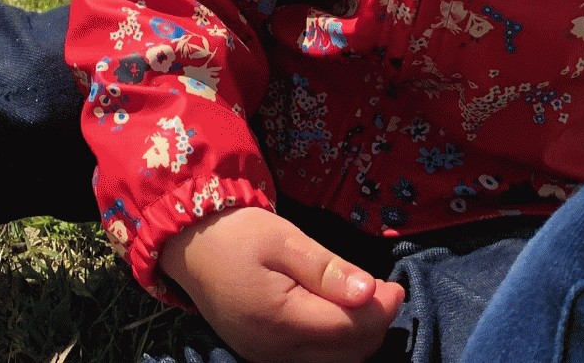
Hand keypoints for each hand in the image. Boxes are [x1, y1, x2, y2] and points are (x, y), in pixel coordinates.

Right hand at [160, 206, 405, 362]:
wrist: (188, 244)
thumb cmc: (235, 233)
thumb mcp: (283, 239)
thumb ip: (326, 269)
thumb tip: (370, 293)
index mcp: (278, 320)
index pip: (348, 328)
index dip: (381, 310)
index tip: (396, 285)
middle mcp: (274, 351)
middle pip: (346, 353)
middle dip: (375, 324)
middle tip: (386, 290)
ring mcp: (267, 357)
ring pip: (334, 361)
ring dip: (358, 336)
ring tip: (368, 301)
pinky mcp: (264, 355)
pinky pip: (314, 359)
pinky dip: (336, 342)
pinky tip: (341, 315)